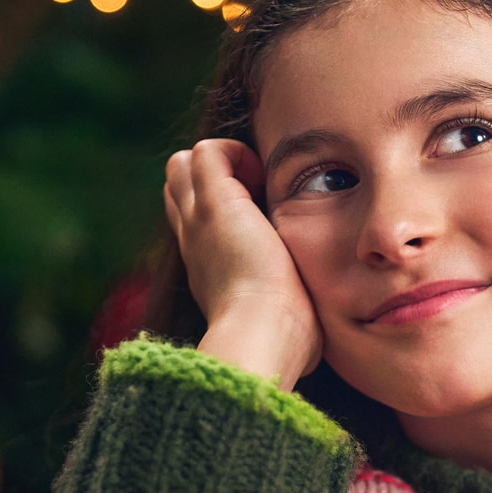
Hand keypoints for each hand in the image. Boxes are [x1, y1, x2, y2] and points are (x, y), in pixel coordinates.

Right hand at [163, 139, 322, 390]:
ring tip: (257, 184)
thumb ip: (288, 311)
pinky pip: (205, 151)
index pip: (194, 223)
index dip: (220, 208)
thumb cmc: (282, 340)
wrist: (262, 335)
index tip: (260, 221)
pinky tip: (261, 175)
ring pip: (183, 166)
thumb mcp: (280, 320)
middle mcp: (195, 241)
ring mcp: (199, 220)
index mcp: (209, 269)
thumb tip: (312, 330)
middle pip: (178, 189)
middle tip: (258, 195)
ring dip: (221, 162)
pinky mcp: (214, 202)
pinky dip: (233, 151)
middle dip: (215, 179)